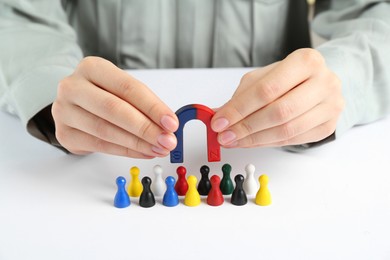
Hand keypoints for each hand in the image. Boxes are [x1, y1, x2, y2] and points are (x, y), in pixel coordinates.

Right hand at [52, 57, 178, 157]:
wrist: (72, 106)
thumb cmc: (103, 95)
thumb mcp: (121, 90)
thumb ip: (143, 104)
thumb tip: (168, 125)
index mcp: (92, 68)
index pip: (128, 88)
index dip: (153, 107)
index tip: (171, 123)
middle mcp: (73, 87)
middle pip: (115, 109)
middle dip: (146, 128)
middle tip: (167, 140)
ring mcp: (65, 111)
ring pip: (106, 130)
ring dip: (138, 143)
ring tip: (158, 149)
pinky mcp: (64, 133)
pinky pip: (100, 145)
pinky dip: (126, 151)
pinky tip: (143, 152)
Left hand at [211, 48, 343, 147]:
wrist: (318, 83)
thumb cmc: (288, 78)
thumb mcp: (264, 77)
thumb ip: (242, 95)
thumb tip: (218, 115)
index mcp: (306, 61)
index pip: (267, 89)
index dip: (240, 108)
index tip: (219, 122)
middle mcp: (324, 82)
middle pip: (279, 111)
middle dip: (246, 127)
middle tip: (225, 136)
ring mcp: (331, 105)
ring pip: (287, 130)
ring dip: (255, 139)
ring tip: (234, 141)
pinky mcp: (328, 126)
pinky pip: (293, 140)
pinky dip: (267, 143)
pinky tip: (251, 141)